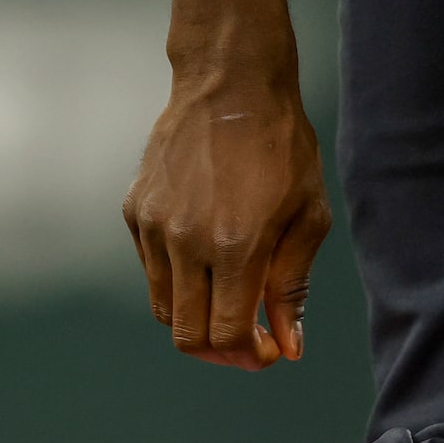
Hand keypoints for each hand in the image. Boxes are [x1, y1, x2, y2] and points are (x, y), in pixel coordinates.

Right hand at [123, 0, 331, 370]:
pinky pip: (153, 272)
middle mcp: (186, 242)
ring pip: (164, 310)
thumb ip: (292, 287)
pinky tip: (208, 262)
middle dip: (221, 351)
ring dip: (198, 319)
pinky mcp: (136, 212)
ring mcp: (154, 227)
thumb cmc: (281, 150)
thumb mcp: (307, 219)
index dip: (248, 356)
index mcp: (235, 247)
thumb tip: (288, 347)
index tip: (268, 349)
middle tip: (249, 338)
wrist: (230, 86)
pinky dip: (179, 283)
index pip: (225, 336)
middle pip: (187, 335)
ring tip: (231, 300)